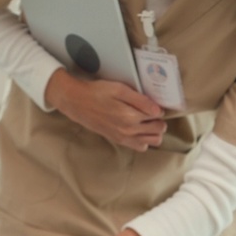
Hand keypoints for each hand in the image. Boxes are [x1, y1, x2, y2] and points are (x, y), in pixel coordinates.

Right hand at [45, 69, 166, 151]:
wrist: (76, 102)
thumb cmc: (97, 92)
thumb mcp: (119, 89)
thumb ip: (140, 100)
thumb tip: (158, 110)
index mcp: (130, 116)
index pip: (158, 115)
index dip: (158, 107)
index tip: (153, 102)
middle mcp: (128, 130)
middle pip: (159, 130)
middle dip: (159, 120)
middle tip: (150, 110)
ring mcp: (124, 137)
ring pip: (153, 141)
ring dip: (154, 131)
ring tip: (147, 120)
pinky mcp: (118, 140)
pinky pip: (140, 146)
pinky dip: (144, 139)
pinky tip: (138, 128)